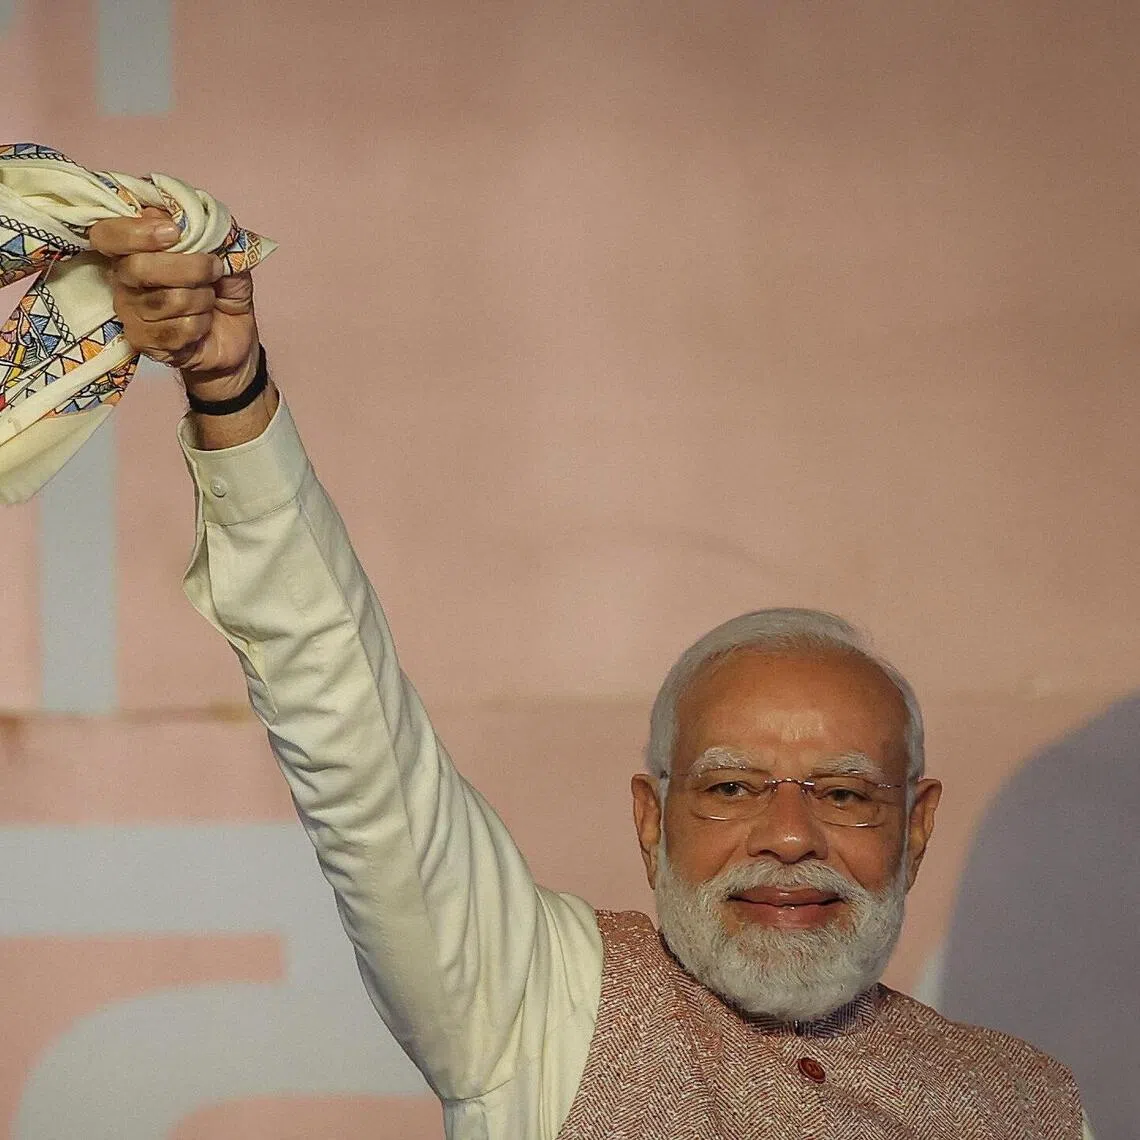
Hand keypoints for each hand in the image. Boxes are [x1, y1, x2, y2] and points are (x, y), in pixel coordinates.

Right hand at [89, 207, 259, 400]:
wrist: (236, 338)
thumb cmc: (224, 290)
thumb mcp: (227, 255)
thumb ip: (207, 233)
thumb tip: (185, 217)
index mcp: (134, 250)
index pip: (108, 234)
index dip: (136, 232)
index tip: (174, 232)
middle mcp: (124, 279)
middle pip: (139, 268)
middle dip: (188, 268)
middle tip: (214, 270)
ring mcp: (130, 313)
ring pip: (165, 300)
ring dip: (201, 300)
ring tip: (209, 301)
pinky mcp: (143, 342)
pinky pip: (175, 330)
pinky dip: (200, 324)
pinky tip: (202, 324)